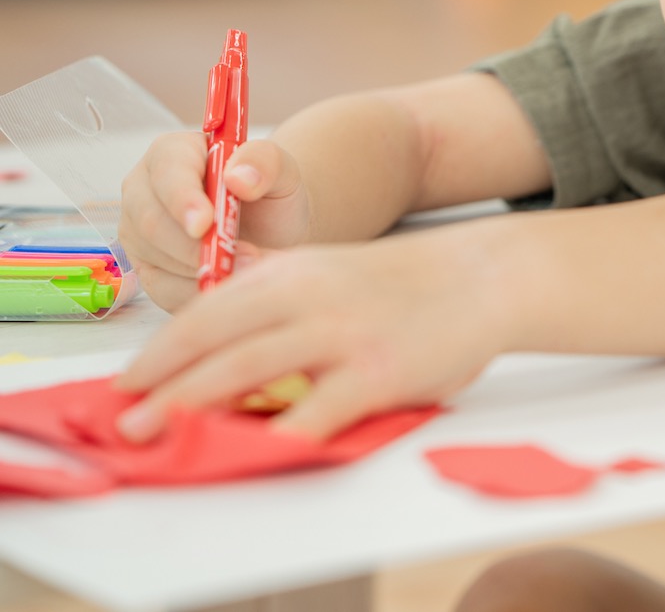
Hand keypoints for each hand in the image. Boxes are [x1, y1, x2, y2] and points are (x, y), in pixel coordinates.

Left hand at [113, 233, 505, 440]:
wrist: (485, 276)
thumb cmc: (407, 283)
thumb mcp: (331, 269)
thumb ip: (280, 294)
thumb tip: (219, 333)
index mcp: (293, 273)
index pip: (208, 311)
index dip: (161, 349)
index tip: (130, 380)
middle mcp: (309, 297)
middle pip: (214, 339)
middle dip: (160, 381)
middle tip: (124, 417)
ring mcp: (343, 334)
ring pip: (246, 369)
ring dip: (191, 404)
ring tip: (158, 433)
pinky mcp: (378, 372)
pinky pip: (319, 410)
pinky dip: (282, 433)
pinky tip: (257, 451)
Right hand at [118, 134, 313, 311]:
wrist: (272, 231)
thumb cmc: (269, 195)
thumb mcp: (281, 170)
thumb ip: (265, 161)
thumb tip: (238, 177)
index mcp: (172, 153)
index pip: (167, 172)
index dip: (183, 199)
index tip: (205, 224)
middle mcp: (144, 190)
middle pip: (152, 222)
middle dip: (196, 246)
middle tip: (247, 257)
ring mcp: (139, 232)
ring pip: (157, 259)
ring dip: (206, 269)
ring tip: (252, 267)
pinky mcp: (147, 269)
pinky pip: (164, 290)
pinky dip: (199, 291)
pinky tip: (231, 282)